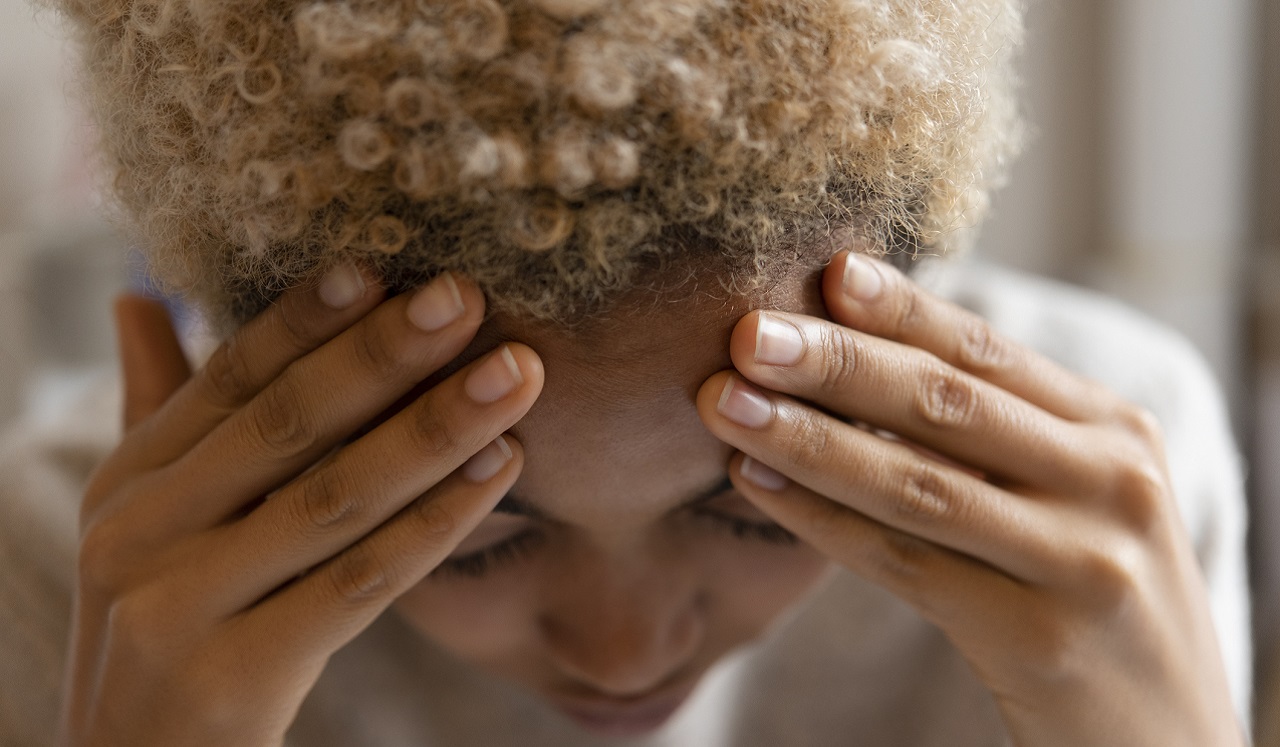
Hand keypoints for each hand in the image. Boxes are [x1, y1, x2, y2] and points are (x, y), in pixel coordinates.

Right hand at [61, 267, 542, 745]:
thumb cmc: (172, 623)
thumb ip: (158, 409)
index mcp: (131, 481)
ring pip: (332, 498)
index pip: (230, 379)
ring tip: (515, 375)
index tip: (384, 266)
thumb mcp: (149, 519)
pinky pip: (359, 584)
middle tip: (470, 299)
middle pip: (285, 425)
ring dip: (433, 430)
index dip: (306, 318)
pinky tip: (501, 472)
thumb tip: (136, 295)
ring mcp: (177, 606)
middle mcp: (141, 534)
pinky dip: (436, 523)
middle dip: (385, 357)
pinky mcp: (231, 677)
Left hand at [697, 252, 1242, 746]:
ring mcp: (1080, 560)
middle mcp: (1110, 482)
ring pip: (918, 481)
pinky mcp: (1039, 638)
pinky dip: (823, 520)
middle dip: (839, 363)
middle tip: (750, 333)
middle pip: (949, 404)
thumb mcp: (1078, 497)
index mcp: (1115, 431)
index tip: (828, 270)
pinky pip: (906, 564)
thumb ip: (1002, 432)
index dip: (904, 309)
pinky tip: (759, 483)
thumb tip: (859, 362)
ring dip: (810, 438)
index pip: (990, 352)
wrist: (1166, 737)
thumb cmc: (1095, 597)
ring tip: (727, 404)